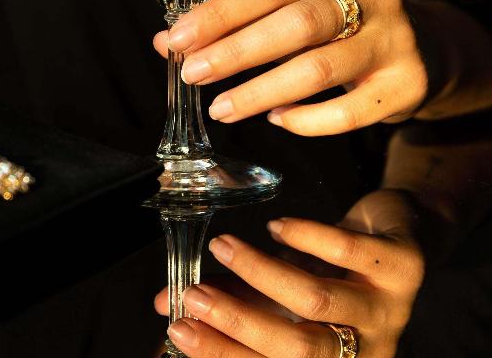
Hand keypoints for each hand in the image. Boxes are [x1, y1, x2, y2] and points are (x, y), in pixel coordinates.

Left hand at [153, 0, 427, 134]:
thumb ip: (235, 20)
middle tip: (193, 74)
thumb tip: (168, 40)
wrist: (422, 43)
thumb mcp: (294, 5)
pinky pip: (348, 112)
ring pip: (318, 70)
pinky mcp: (407, 83)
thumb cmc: (338, 21)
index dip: (222, 11)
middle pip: (295, 24)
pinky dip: (306, 121)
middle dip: (235, 51)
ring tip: (221, 108)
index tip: (181, 37)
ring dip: (260, 92)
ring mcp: (394, 39)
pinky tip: (276, 120)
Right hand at [155, 190, 425, 357]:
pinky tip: (278, 226)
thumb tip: (167, 304)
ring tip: (223, 246)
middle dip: (238, 323)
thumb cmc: (333, 271)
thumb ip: (229, 298)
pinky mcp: (404, 267)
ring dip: (261, 272)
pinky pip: (350, 253)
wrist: (399, 234)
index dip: (223, 352)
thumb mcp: (279, 292)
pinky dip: (306, 238)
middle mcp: (366, 350)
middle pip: (298, 350)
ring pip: (317, 302)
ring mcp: (390, 311)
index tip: (179, 328)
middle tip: (193, 295)